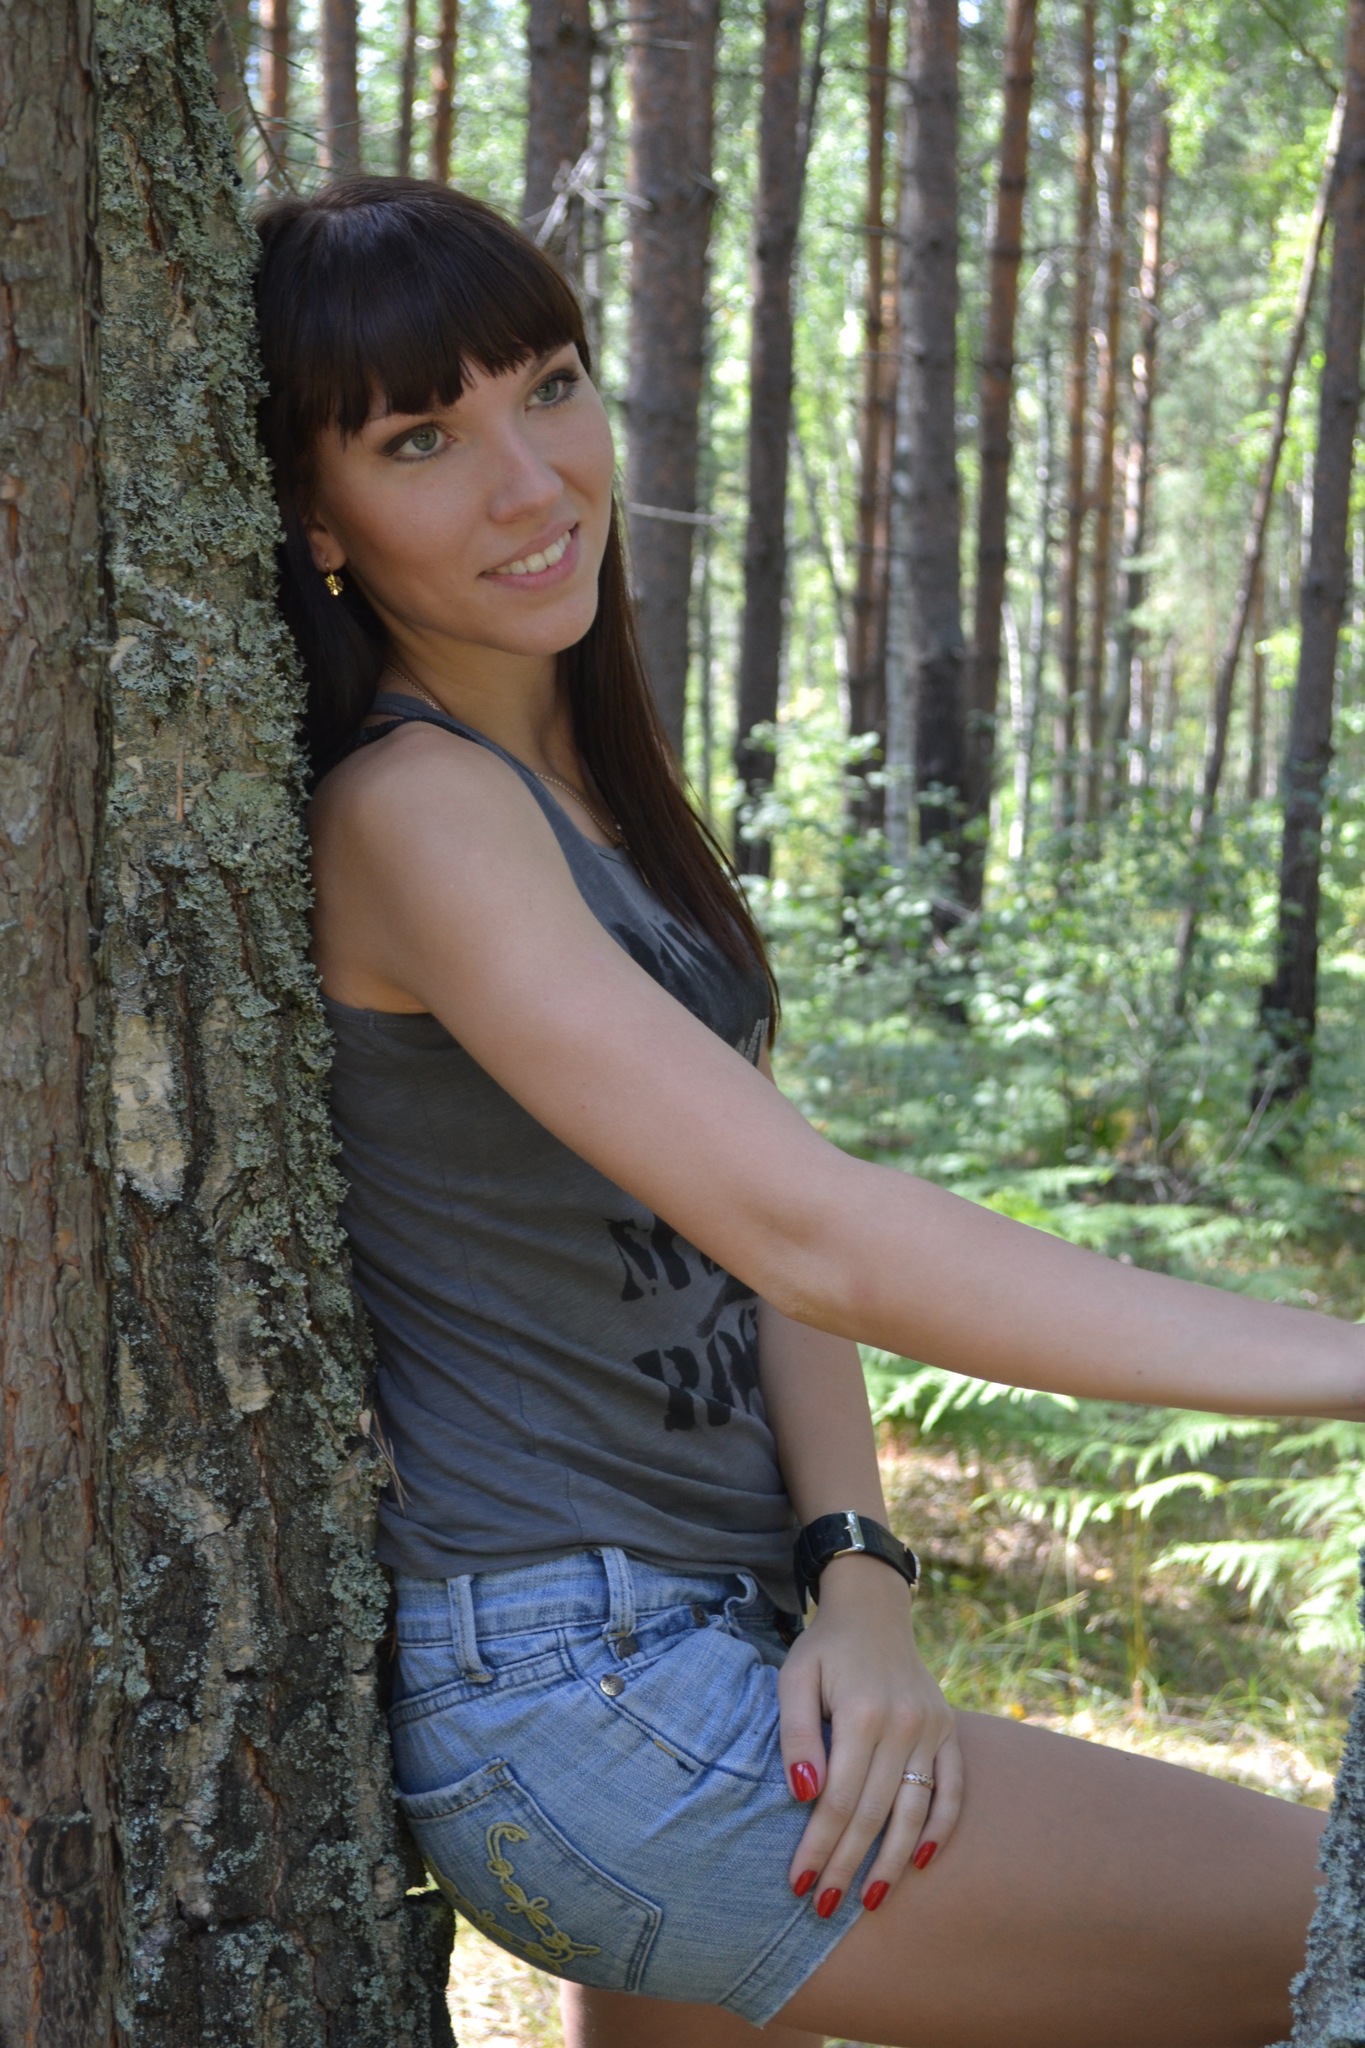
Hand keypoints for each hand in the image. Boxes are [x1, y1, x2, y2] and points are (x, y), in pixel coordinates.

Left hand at [777, 1553, 962, 1917]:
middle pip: (873, 1813)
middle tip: (823, 1907)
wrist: (872, 1611)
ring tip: (870, 1902)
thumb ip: (796, 1734)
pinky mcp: (948, 1730)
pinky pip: (952, 1787)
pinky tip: (919, 1860)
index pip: (837, 1799)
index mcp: (862, 1713)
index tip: (798, 1883)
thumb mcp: (794, 1678)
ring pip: (914, 1810)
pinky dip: (940, 1826)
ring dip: (891, 1860)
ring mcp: (932, 1728)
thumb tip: (805, 1793)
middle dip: (847, 1865)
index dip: (818, 1846)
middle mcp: (903, 1724)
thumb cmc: (825, 1649)